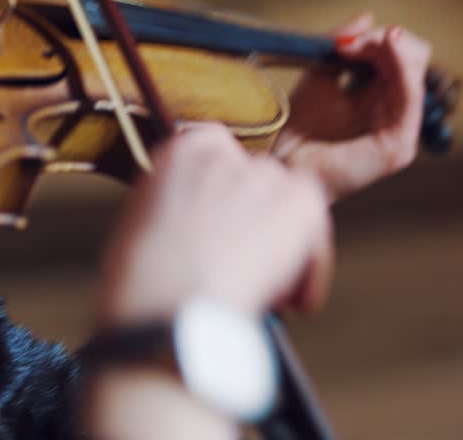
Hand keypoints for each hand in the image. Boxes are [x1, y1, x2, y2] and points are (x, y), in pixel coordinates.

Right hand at [99, 124, 334, 324]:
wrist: (170, 310)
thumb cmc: (146, 292)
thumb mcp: (144, 230)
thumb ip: (178, 214)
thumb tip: (204, 235)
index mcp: (178, 153)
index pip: (219, 162)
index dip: (226, 204)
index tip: (224, 237)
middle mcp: (223, 153)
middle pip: (258, 187)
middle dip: (258, 228)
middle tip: (250, 271)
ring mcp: (263, 174)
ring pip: (290, 211)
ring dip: (285, 250)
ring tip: (273, 292)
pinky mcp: (301, 199)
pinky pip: (317, 235)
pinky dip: (312, 271)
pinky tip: (295, 303)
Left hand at [273, 13, 433, 200]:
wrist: (282, 163)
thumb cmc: (296, 126)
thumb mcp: (320, 73)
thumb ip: (343, 44)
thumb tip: (369, 16)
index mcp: (380, 97)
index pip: (399, 56)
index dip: (377, 40)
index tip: (342, 43)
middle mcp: (394, 113)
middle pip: (413, 60)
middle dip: (386, 42)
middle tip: (353, 44)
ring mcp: (400, 131)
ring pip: (415, 74)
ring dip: (393, 49)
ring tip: (373, 39)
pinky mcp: (398, 146)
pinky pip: (411, 98)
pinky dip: (402, 68)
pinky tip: (389, 46)